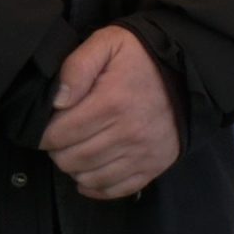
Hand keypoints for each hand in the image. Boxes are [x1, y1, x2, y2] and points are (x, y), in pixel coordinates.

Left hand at [39, 26, 180, 198]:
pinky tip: (89, 174)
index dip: (45, 133)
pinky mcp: (155, 165)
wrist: (188, 71)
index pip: (59, 135)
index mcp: (111, 103)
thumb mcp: (107, 44)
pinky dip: (96, 187)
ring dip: (75, 168)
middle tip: (62, 138)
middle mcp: (128, 133)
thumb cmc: (141, 57)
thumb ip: (77, 67)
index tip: (49, 126)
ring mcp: (143, 152)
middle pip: (71, 159)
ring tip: (77, 151)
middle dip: (58, 151)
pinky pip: (117, 189)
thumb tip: (57, 102)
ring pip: (90, 177)